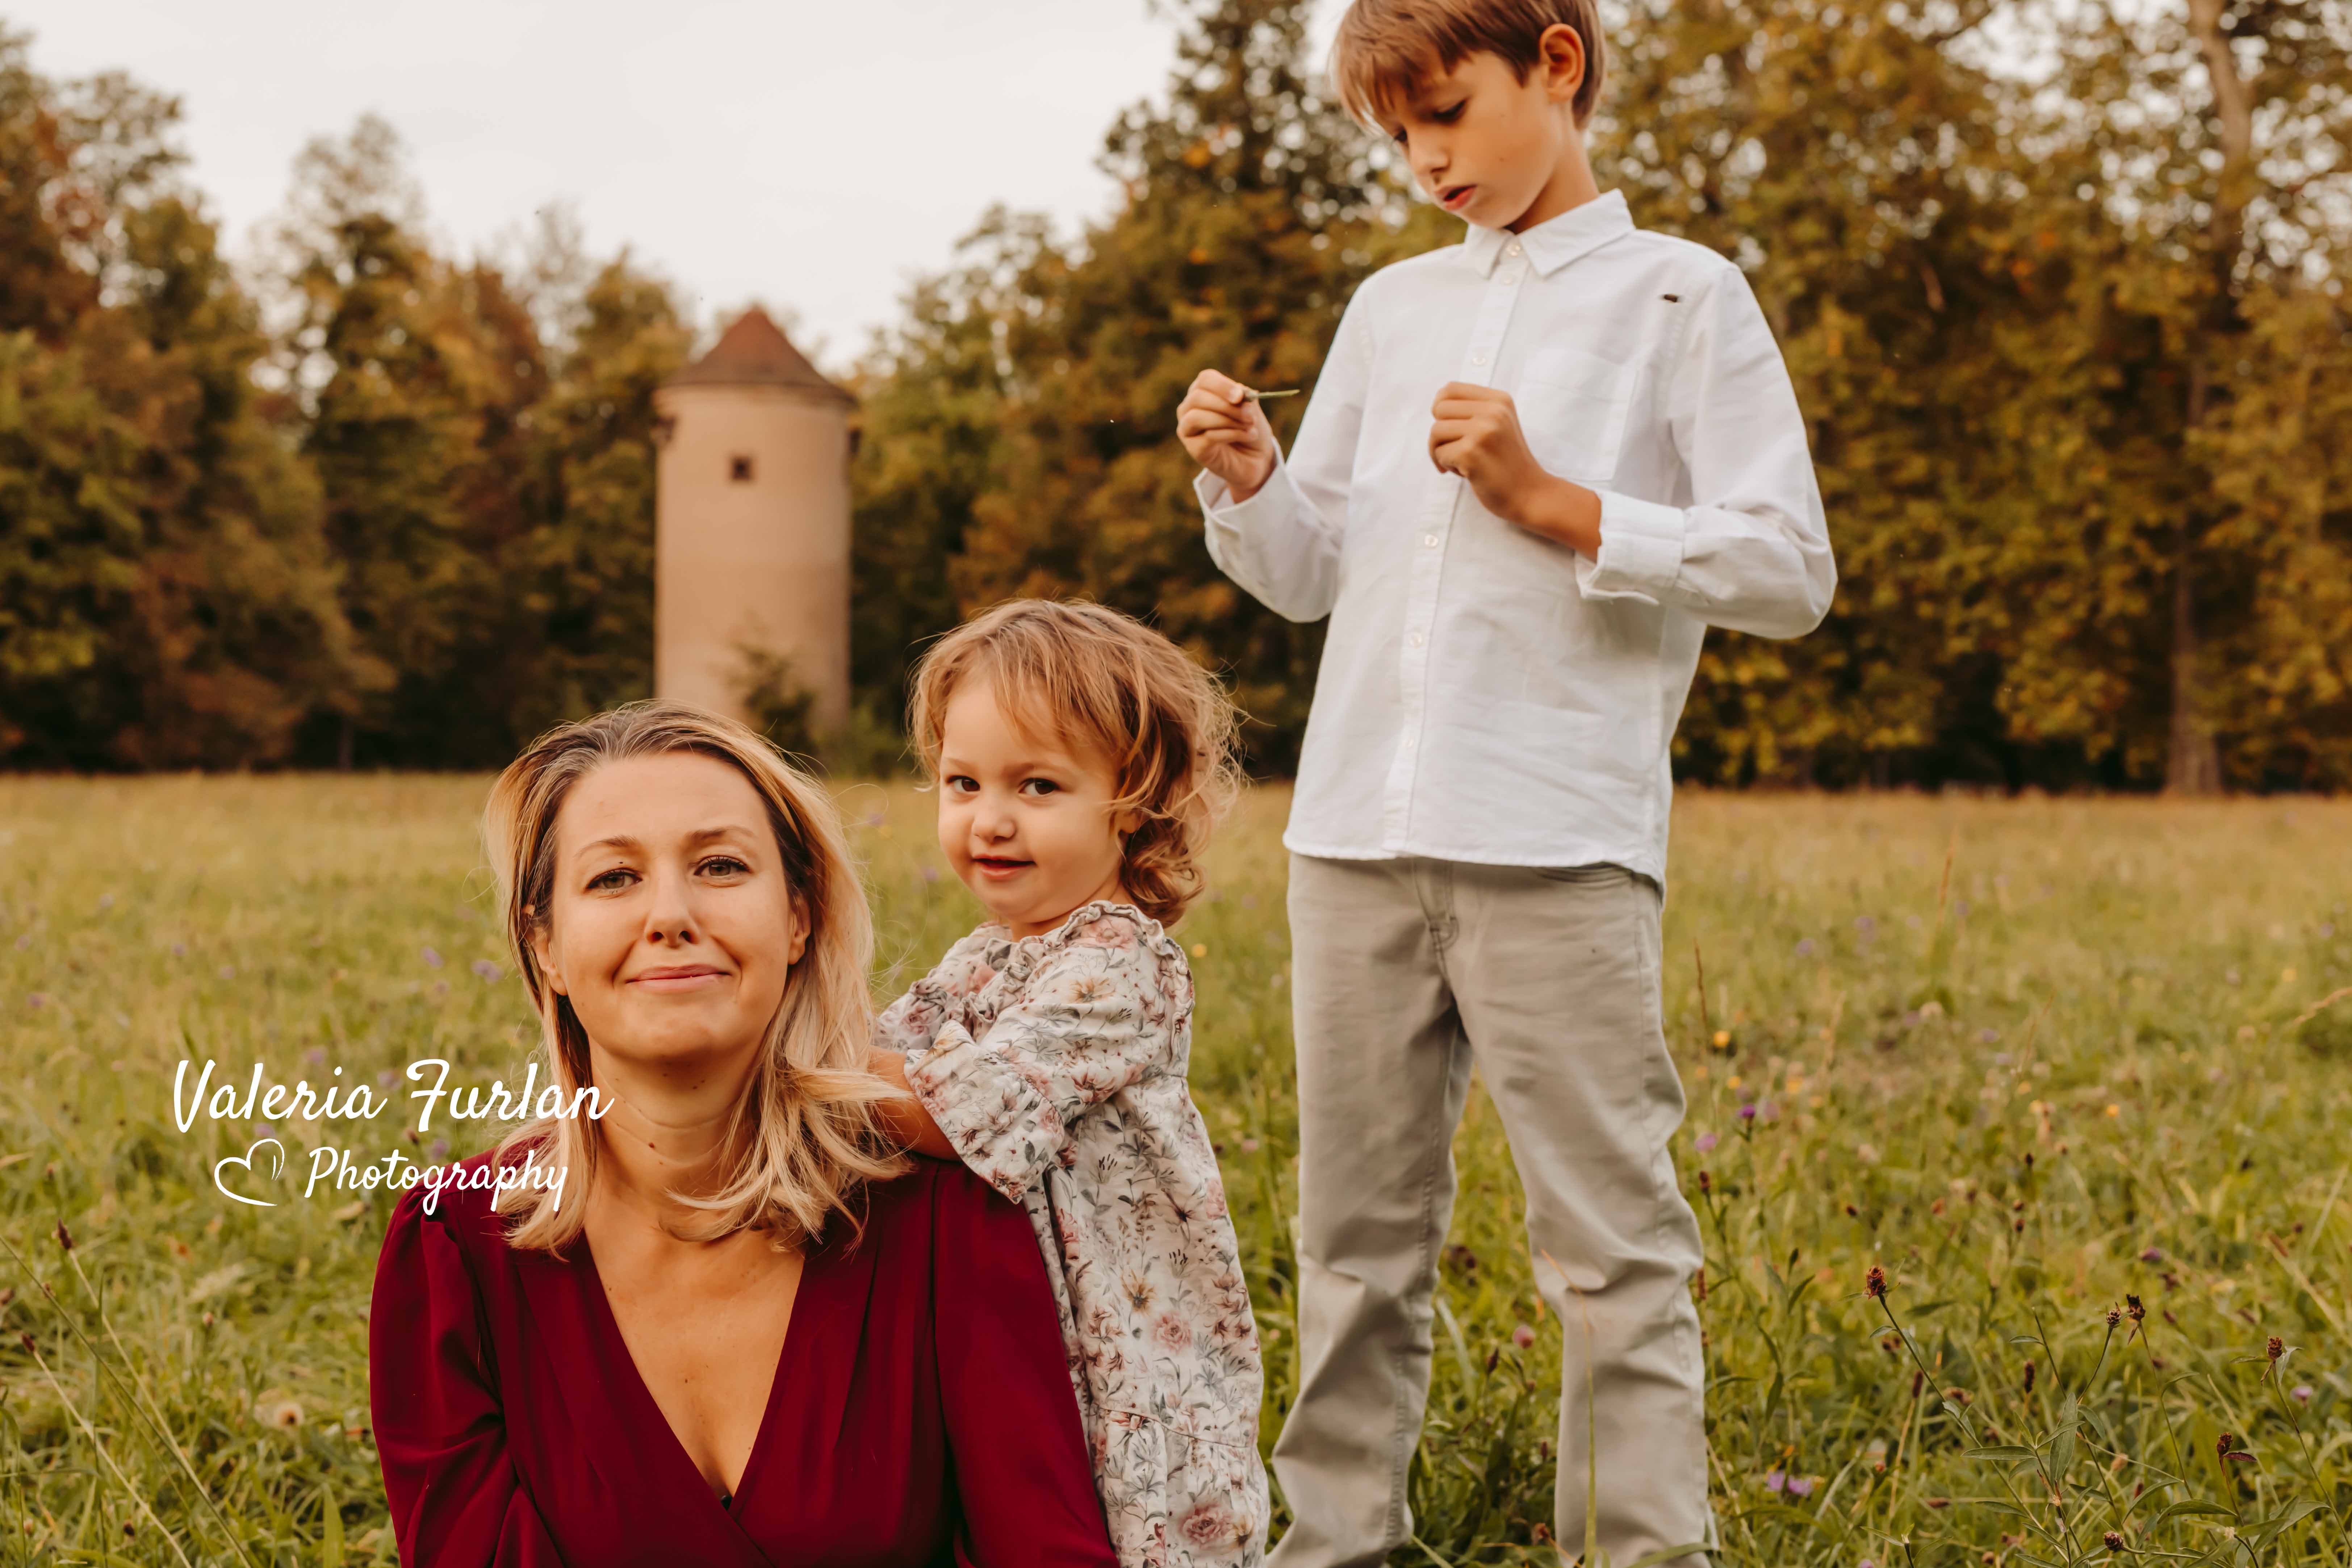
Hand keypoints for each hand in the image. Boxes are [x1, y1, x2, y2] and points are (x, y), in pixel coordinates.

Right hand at [1178, 369, 1277, 502]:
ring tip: (1250, 427)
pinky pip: (1208, 436)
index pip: (1205, 379)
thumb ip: (1244, 399)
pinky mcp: (1193, 448)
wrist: (1255, 459)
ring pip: (1197, 417)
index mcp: (1204, 391)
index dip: (1222, 386)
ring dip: (1228, 420)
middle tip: (1250, 416)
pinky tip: (1248, 435)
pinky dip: (1231, 434)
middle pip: (1198, 397)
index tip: (1240, 396)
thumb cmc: (1250, 428)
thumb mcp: (1252, 410)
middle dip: (1227, 406)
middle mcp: (1190, 408)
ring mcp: (1187, 428)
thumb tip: (1240, 394)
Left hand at [1429, 382, 1600, 555]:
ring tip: (1463, 464)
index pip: (1450, 389)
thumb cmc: (1508, 463)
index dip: (1440, 408)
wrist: (1531, 494)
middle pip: (1439, 410)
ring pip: (1436, 432)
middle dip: (1440, 434)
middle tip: (1454, 450)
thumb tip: (1436, 405)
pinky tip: (1467, 474)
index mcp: (1499, 400)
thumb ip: (1475, 411)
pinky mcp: (1471, 453)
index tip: (1447, 427)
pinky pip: (1440, 454)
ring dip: (1441, 452)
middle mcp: (1493, 410)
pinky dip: (1447, 467)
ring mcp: (1482, 431)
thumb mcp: (1499, 425)